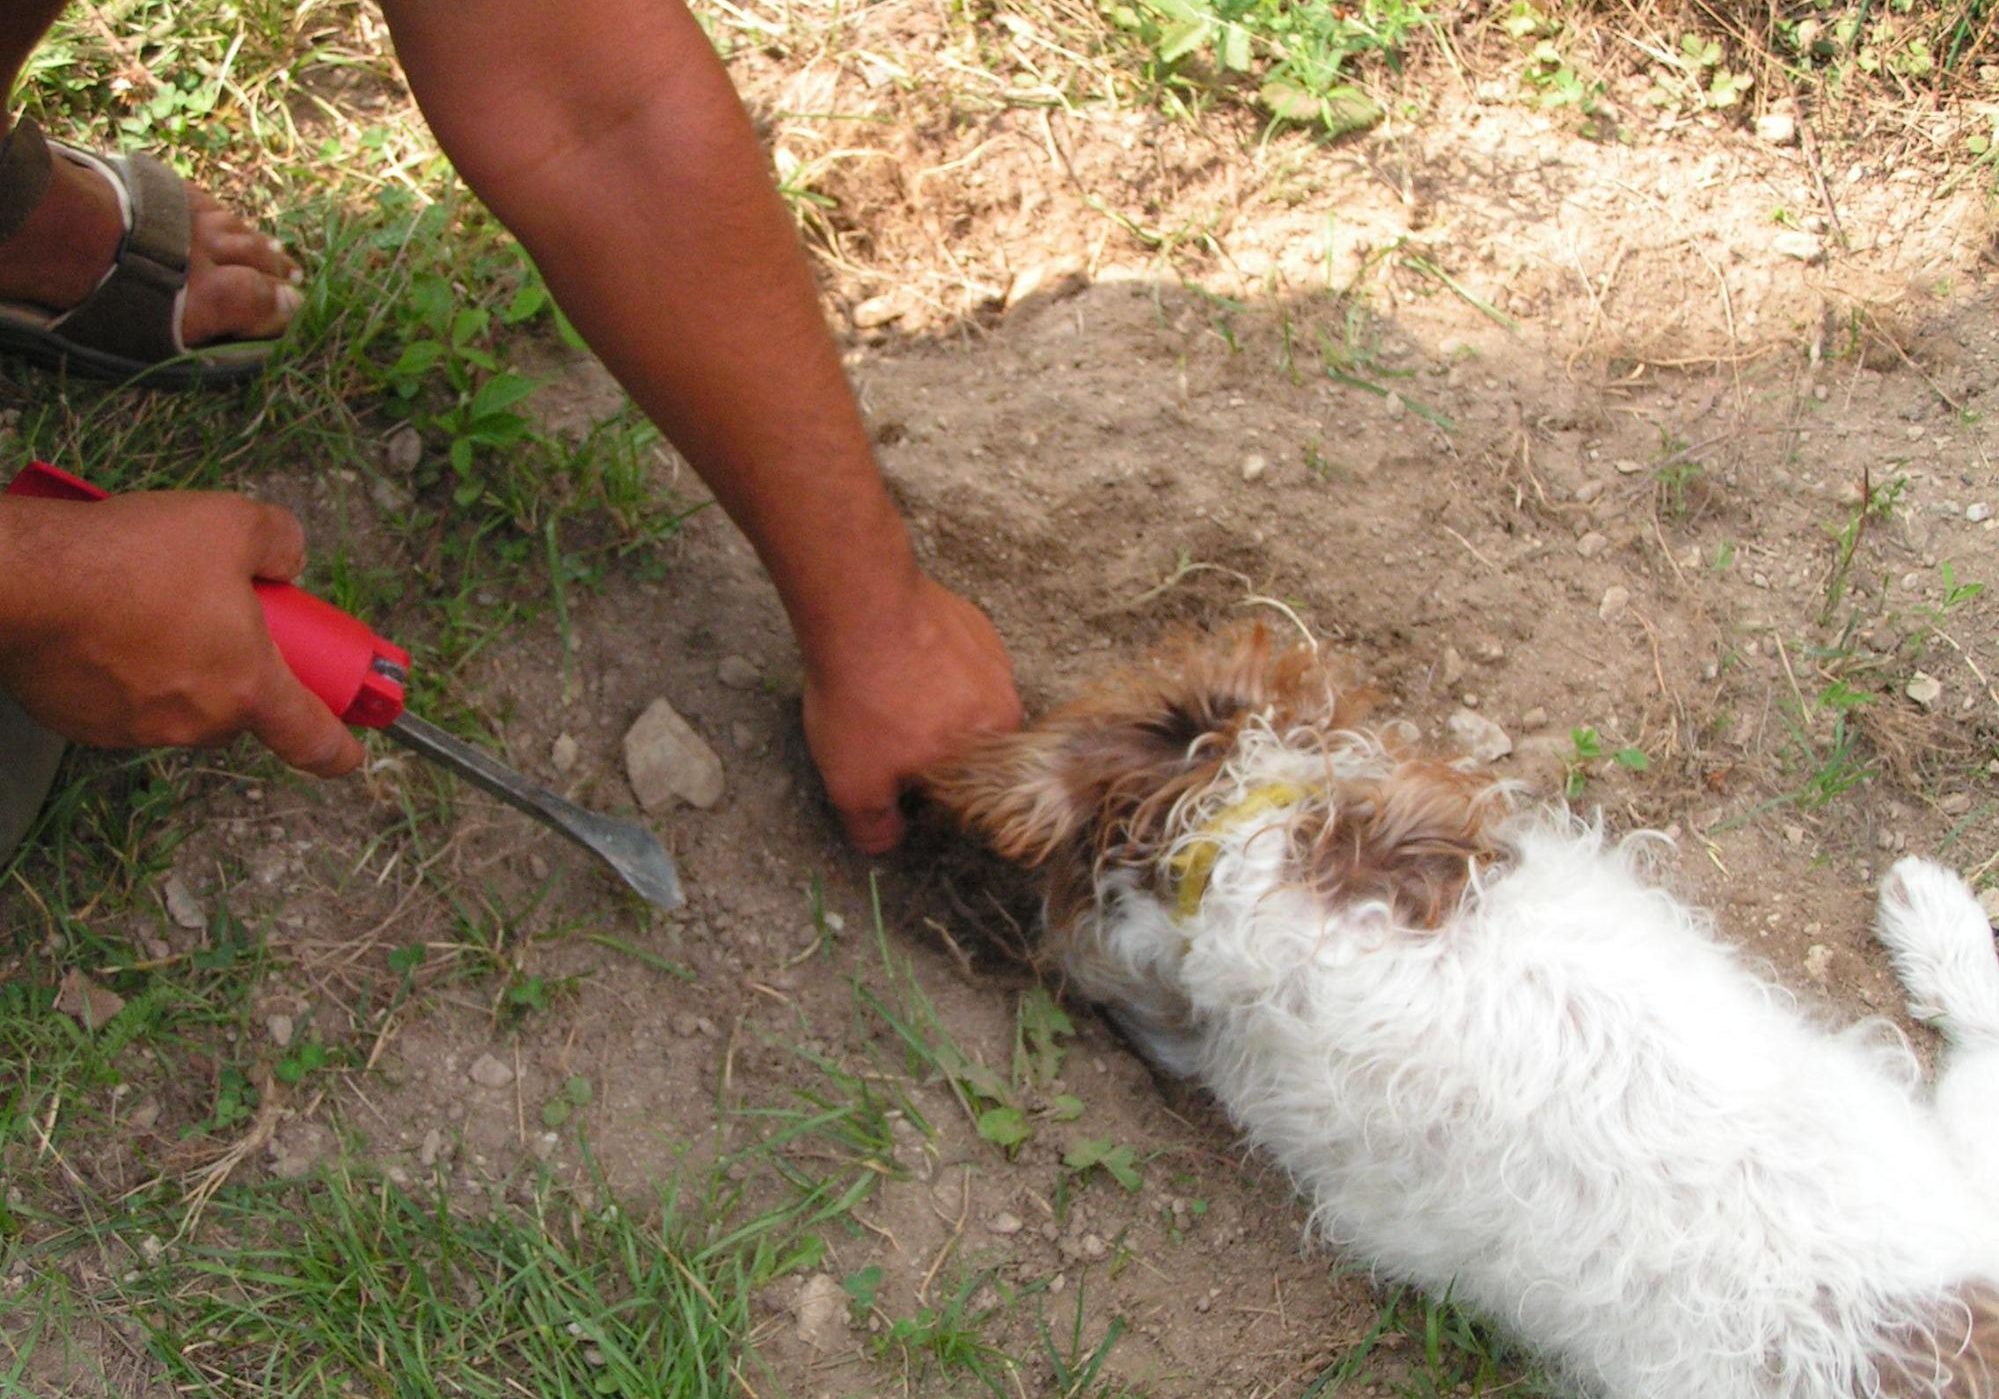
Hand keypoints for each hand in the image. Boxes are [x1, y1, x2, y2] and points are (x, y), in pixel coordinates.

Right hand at [0, 491, 363, 775]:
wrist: (21, 580)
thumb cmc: (125, 559)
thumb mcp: (231, 523)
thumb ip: (279, 542)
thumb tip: (287, 556)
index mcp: (247, 687)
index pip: (313, 739)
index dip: (341, 747)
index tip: (351, 749)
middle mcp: (195, 721)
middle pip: (240, 703)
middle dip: (239, 664)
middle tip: (222, 612)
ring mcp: (136, 728)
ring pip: (179, 699)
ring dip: (178, 662)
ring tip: (152, 604)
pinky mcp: (83, 723)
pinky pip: (122, 698)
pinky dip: (124, 668)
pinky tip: (108, 622)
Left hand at [802, 574, 1021, 852]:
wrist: (863, 607)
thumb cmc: (865, 702)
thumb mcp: (855, 784)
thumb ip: (875, 827)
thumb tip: (887, 843)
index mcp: (991, 752)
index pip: (967, 788)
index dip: (923, 787)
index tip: (889, 771)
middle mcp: (1007, 705)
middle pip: (968, 740)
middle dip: (928, 740)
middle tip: (880, 727)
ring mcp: (994, 658)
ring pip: (963, 696)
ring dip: (929, 699)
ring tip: (883, 690)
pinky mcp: (974, 623)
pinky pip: (955, 655)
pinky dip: (928, 660)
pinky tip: (891, 656)